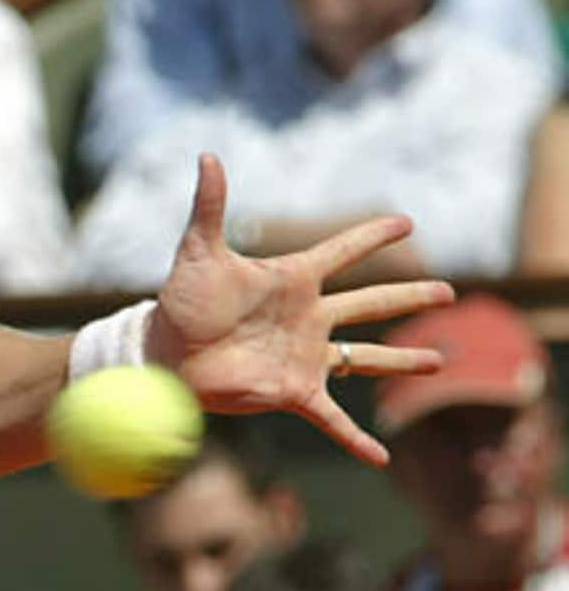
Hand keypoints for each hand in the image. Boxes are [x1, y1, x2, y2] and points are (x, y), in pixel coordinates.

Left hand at [147, 154, 453, 465]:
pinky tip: (382, 458)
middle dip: (408, 297)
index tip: (405, 222)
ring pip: (366, 357)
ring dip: (402, 361)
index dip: (372, 236)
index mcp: (291, 279)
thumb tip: (207, 155)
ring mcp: (305, 355)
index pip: (341, 252)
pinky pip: (333, 418)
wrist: (164, 354)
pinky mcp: (293, 391)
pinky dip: (356, 438)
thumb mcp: (198, 250)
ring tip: (440, 361)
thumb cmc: (181, 300)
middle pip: (370, 303)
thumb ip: (209, 205)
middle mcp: (307, 316)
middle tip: (449, 292)